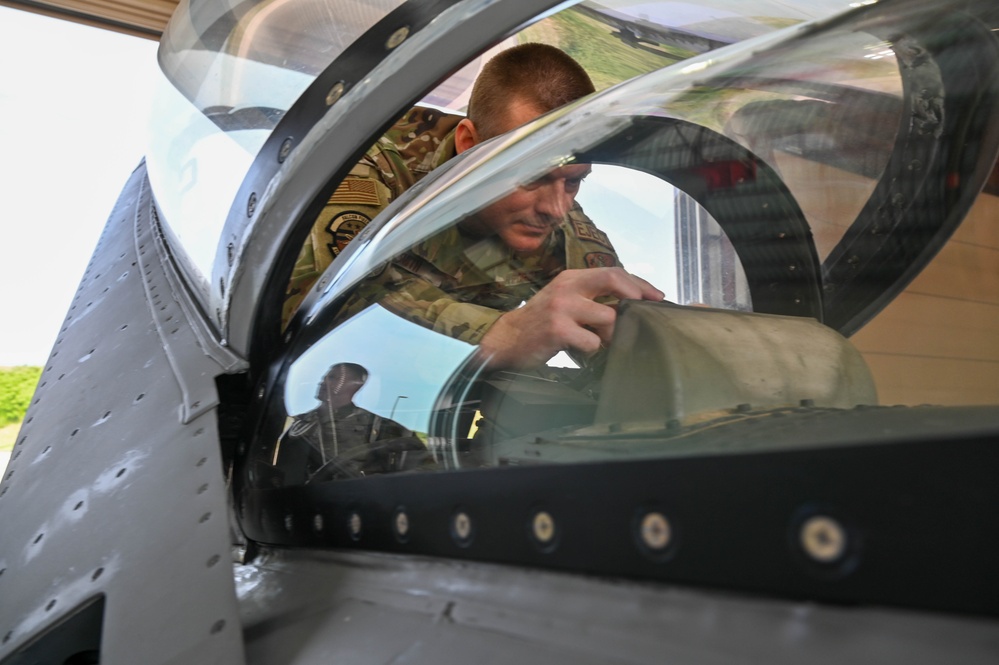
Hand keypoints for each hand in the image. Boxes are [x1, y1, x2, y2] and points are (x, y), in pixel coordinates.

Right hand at [478, 268, 663, 368]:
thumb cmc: (542, 322)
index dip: (639, 283)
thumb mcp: (565, 300)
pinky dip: (591, 350)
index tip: (656, 296)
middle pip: (613, 281)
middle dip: (636, 295)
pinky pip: (592, 342)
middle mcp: (567, 287)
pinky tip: (579, 349)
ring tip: (598, 341)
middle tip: (645, 310)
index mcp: (571, 278)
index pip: (613, 272)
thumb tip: (631, 304)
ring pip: (608, 318)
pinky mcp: (558, 329)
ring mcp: (562, 307)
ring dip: (611, 334)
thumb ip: (592, 298)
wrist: (507, 340)